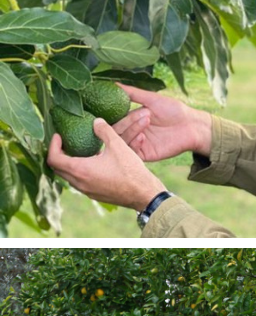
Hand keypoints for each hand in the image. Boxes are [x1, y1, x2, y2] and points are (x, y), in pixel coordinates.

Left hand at [47, 118, 166, 210]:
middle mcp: (79, 182)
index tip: (58, 136)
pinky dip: (79, 172)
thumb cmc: (130, 170)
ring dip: (68, 164)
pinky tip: (92, 165)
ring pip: (68, 177)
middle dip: (57, 155)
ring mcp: (86, 191)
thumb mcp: (118, 146)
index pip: (54, 158)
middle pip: (57, 169)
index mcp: (80, 170)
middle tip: (64, 143)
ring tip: (77, 153)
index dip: (53, 145)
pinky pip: (79, 183)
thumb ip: (105, 131)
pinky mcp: (94, 195)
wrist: (143, 193)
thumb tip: (96, 121)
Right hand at [111, 82, 212, 160]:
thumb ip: (132, 93)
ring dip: (132, 131)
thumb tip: (113, 83)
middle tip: (146, 114)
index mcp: (131, 120)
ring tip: (147, 122)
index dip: (115, 115)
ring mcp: (137, 143)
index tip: (119, 108)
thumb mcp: (152, 99)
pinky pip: (132, 152)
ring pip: (122, 141)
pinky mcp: (144, 154)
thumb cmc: (174, 110)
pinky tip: (143, 137)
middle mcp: (132, 132)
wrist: (191, 125)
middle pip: (116, 131)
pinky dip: (135, 144)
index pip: (114, 119)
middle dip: (128, 122)